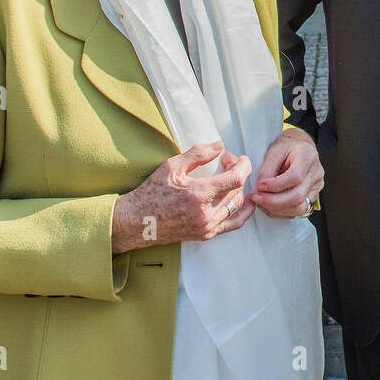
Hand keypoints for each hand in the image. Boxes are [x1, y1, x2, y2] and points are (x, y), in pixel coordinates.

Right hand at [111, 142, 254, 253]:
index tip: (238, 158)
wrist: (136, 222)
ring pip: (237, 206)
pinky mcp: (206, 234)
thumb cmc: (152, 192)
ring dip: (238, 188)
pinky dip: (242, 211)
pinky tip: (242, 200)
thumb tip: (219, 145)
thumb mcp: (172, 166)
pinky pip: (233, 224)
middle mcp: (205, 213)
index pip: (236, 179)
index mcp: (198, 194)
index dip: (242, 165)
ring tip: (229, 176)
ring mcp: (207, 227)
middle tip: (227, 162)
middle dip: (237, 171)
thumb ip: (198, 154)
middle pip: (237, 190)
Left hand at [251, 127, 323, 218]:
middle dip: (272, 202)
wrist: (300, 146)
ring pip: (299, 208)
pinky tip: (270, 206)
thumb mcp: (274, 151)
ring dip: (276, 209)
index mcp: (307, 157)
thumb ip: (267, 170)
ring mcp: (316, 186)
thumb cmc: (288, 146)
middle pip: (297, 196)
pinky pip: (298, 210)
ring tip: (261, 202)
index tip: (260, 186)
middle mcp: (315, 173)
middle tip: (256, 198)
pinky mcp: (312, 196)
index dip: (275, 185)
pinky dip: (282, 212)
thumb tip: (260, 190)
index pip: (295, 177)